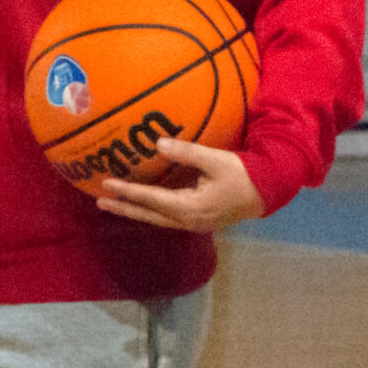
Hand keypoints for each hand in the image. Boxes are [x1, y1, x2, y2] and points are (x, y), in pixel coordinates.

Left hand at [94, 137, 266, 232]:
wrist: (267, 192)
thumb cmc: (242, 175)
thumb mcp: (215, 160)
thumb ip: (186, 152)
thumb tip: (157, 143)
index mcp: (191, 208)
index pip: (152, 199)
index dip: (129, 192)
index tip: (108, 185)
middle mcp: (188, 220)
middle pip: (149, 215)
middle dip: (124, 207)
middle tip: (100, 200)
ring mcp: (193, 223)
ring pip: (156, 218)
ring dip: (135, 210)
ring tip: (113, 203)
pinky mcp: (198, 220)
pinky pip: (166, 217)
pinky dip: (150, 210)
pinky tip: (142, 204)